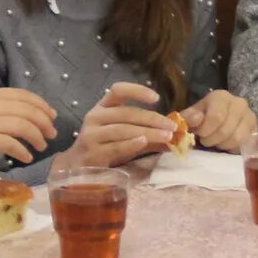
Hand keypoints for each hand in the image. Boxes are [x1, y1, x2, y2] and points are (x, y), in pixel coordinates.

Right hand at [0, 87, 58, 166]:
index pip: (22, 95)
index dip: (41, 104)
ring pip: (23, 125)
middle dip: (44, 122)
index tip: (51, 114)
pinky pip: (10, 143)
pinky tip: (26, 158)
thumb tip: (17, 117)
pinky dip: (22, 150)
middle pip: (27, 110)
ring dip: (37, 137)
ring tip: (41, 147)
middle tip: (52, 134)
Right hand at [59, 82, 174, 170]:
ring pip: (123, 130)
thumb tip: (178, 134)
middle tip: (172, 126)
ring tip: (167, 136)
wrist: (78, 167)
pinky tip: (144, 142)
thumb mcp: (125, 135)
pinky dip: (131, 144)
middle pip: (126, 113)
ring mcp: (92, 135)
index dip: (137, 91)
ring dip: (148, 132)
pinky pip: (115, 146)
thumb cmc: (106, 147)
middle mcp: (95, 117)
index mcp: (102, 107)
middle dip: (152, 119)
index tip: (156, 98)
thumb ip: (149, 132)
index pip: (118, 90)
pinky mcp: (93, 153)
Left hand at [183, 89, 257, 153]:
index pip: (216, 117)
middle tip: (206, 141)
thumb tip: (195, 120)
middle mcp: (239, 103)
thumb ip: (189, 117)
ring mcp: (250, 116)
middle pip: (226, 130)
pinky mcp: (256, 129)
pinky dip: (234, 148)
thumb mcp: (192, 115)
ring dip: (223, 145)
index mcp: (221, 97)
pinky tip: (227, 144)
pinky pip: (246, 144)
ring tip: (217, 142)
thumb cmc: (204, 116)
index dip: (205, 130)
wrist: (221, 117)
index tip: (199, 134)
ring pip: (237, 139)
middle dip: (212, 140)